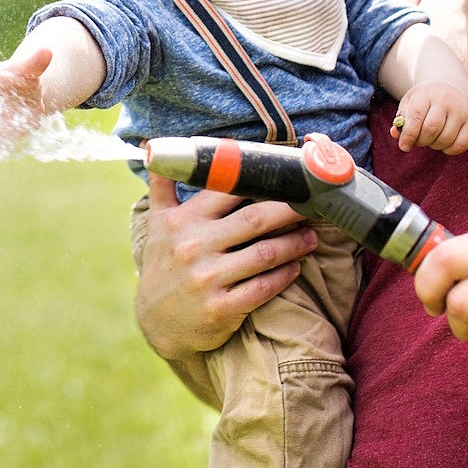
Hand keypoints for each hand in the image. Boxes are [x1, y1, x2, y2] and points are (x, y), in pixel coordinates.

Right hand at [135, 173, 316, 360]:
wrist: (156, 321)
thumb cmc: (163, 264)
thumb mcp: (157, 223)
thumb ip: (162, 185)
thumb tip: (154, 146)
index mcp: (182, 220)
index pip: (226, 190)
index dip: (259, 179)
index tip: (286, 173)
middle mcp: (194, 246)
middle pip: (254, 219)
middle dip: (289, 208)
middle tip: (313, 203)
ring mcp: (207, 278)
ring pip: (264, 254)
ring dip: (294, 243)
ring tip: (311, 236)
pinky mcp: (221, 308)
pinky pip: (262, 288)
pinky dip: (283, 275)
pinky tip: (295, 267)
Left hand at [391, 80, 467, 153]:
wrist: (450, 88)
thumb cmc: (425, 100)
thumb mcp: (410, 104)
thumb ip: (401, 119)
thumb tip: (395, 133)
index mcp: (427, 94)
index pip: (416, 116)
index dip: (408, 134)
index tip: (404, 147)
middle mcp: (446, 99)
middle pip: (431, 129)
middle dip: (421, 141)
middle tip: (419, 140)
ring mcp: (462, 109)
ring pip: (445, 139)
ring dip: (435, 145)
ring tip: (432, 139)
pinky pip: (461, 145)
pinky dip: (450, 150)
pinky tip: (445, 144)